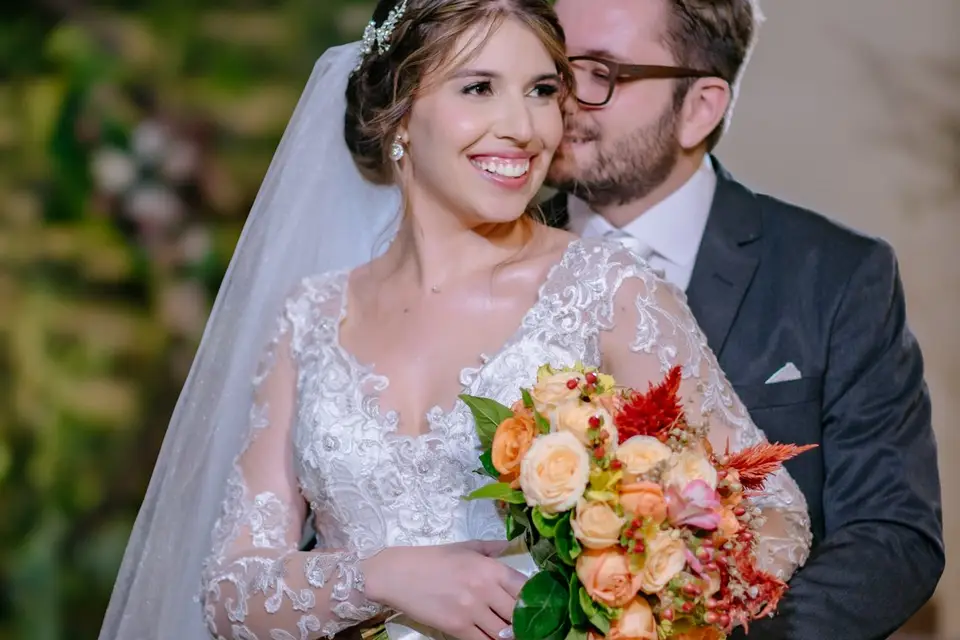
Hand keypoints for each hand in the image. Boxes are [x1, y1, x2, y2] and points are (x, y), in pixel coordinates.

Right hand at [363, 540, 526, 639]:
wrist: (399, 574)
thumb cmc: (433, 559)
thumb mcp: (466, 547)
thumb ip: (492, 549)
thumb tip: (511, 546)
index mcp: (490, 568)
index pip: (524, 588)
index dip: (533, 599)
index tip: (536, 604)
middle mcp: (485, 589)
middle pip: (517, 613)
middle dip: (523, 620)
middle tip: (526, 623)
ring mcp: (471, 611)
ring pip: (503, 632)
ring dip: (509, 634)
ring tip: (511, 633)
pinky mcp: (457, 628)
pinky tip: (493, 638)